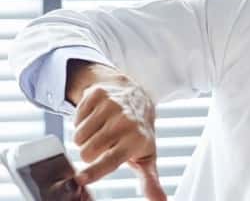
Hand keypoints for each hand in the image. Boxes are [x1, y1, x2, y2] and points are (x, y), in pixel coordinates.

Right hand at [70, 64, 166, 200]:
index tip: (80, 179)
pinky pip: (75, 118)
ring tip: (100, 132)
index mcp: (136, 140)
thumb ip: (150, 180)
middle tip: (104, 146)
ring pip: (78, 136)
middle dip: (89, 153)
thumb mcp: (147, 156)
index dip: (94, 172)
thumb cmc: (139, 133)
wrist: (137, 97)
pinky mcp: (97, 94)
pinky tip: (96, 118)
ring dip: (84, 138)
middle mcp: (124, 121)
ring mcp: (110, 105)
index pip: (110, 160)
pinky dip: (81, 121)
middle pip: (87, 152)